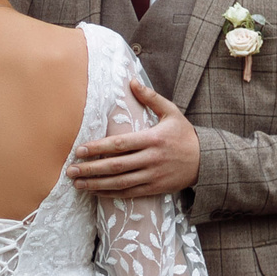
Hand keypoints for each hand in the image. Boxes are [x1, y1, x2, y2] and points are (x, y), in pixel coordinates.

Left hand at [66, 80, 200, 198]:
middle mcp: (151, 159)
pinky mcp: (154, 189)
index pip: (120, 145)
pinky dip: (110, 193)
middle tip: (70, 169)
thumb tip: (132, 81)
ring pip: (120, 182)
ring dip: (96, 184)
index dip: (98, 148)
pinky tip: (95, 191)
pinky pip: (129, 193)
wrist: (206, 161)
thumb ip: (151, 98)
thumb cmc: (184, 135)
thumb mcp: (172, 112)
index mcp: (153, 139)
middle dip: (91, 169)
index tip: (79, 150)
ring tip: (77, 183)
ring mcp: (153, 176)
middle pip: (116, 166)